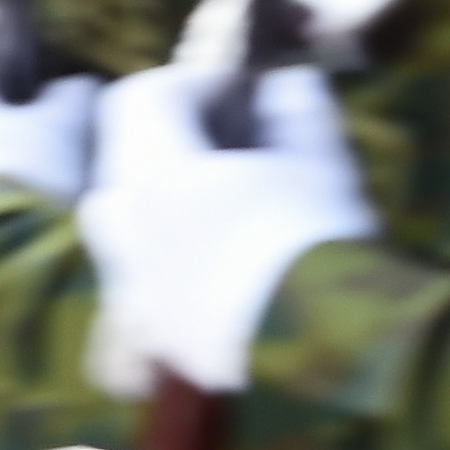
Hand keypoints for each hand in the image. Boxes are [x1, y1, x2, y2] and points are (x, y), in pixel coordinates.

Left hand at [78, 62, 374, 393]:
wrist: (329, 365)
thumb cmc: (323, 253)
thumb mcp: (323, 168)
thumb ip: (296, 114)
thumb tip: (284, 85)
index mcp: (156, 174)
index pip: (144, 99)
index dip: (192, 84)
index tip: (241, 89)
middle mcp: (125, 228)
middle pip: (124, 160)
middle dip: (170, 141)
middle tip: (233, 148)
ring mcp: (128, 289)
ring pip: (120, 226)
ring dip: (160, 206)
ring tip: (227, 215)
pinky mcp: (149, 341)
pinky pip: (129, 296)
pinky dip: (155, 278)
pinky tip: (206, 285)